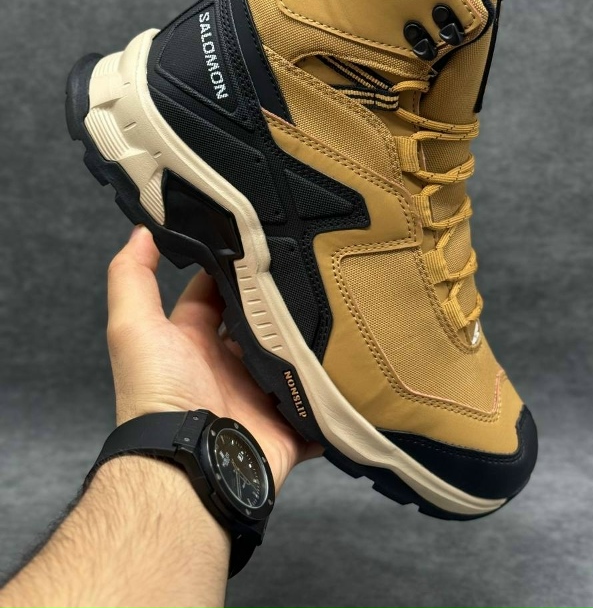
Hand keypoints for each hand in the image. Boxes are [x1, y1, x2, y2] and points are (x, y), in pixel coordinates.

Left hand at [106, 225, 321, 490]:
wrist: (190, 467)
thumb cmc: (156, 394)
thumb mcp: (133, 327)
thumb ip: (131, 277)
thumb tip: (142, 229)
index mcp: (194, 340)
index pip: (217, 293)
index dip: (234, 268)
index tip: (262, 238)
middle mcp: (227, 364)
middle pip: (260, 321)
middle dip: (282, 300)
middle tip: (315, 265)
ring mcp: (260, 393)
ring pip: (293, 357)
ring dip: (312, 339)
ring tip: (344, 304)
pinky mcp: (289, 422)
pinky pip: (318, 403)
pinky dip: (334, 389)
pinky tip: (356, 362)